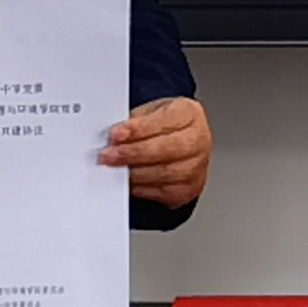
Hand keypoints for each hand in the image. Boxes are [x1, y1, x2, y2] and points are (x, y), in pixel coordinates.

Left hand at [103, 95, 212, 210]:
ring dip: (135, 173)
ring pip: (164, 173)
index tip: (116, 135)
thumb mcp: (149, 113)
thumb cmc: (163, 126)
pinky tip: (129, 181)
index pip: (164, 121)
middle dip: (133, 153)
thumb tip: (114, 138)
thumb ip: (134, 123)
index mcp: (189, 114)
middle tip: (109, 156)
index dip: (139, 129)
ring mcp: (197, 166)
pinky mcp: (189, 189)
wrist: (180, 143)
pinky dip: (143, 188)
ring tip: (115, 169)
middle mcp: (198, 140)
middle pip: (166, 149)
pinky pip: (164, 193)